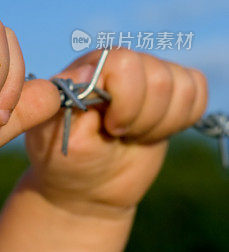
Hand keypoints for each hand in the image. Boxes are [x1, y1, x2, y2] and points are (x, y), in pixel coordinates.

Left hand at [24, 48, 207, 213]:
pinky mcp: (172, 94)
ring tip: (133, 135)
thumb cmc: (66, 160)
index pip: (125, 62)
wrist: (88, 188)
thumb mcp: (54, 134)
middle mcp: (120, 63)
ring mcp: (147, 75)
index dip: (125, 103)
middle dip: (143, 118)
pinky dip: (181, 120)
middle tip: (120, 134)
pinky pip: (197, 92)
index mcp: (89, 66)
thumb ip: (64, 100)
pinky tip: (153, 133)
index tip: (109, 128)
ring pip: (182, 86)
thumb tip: (86, 70)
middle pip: (159, 77)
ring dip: (160, 123)